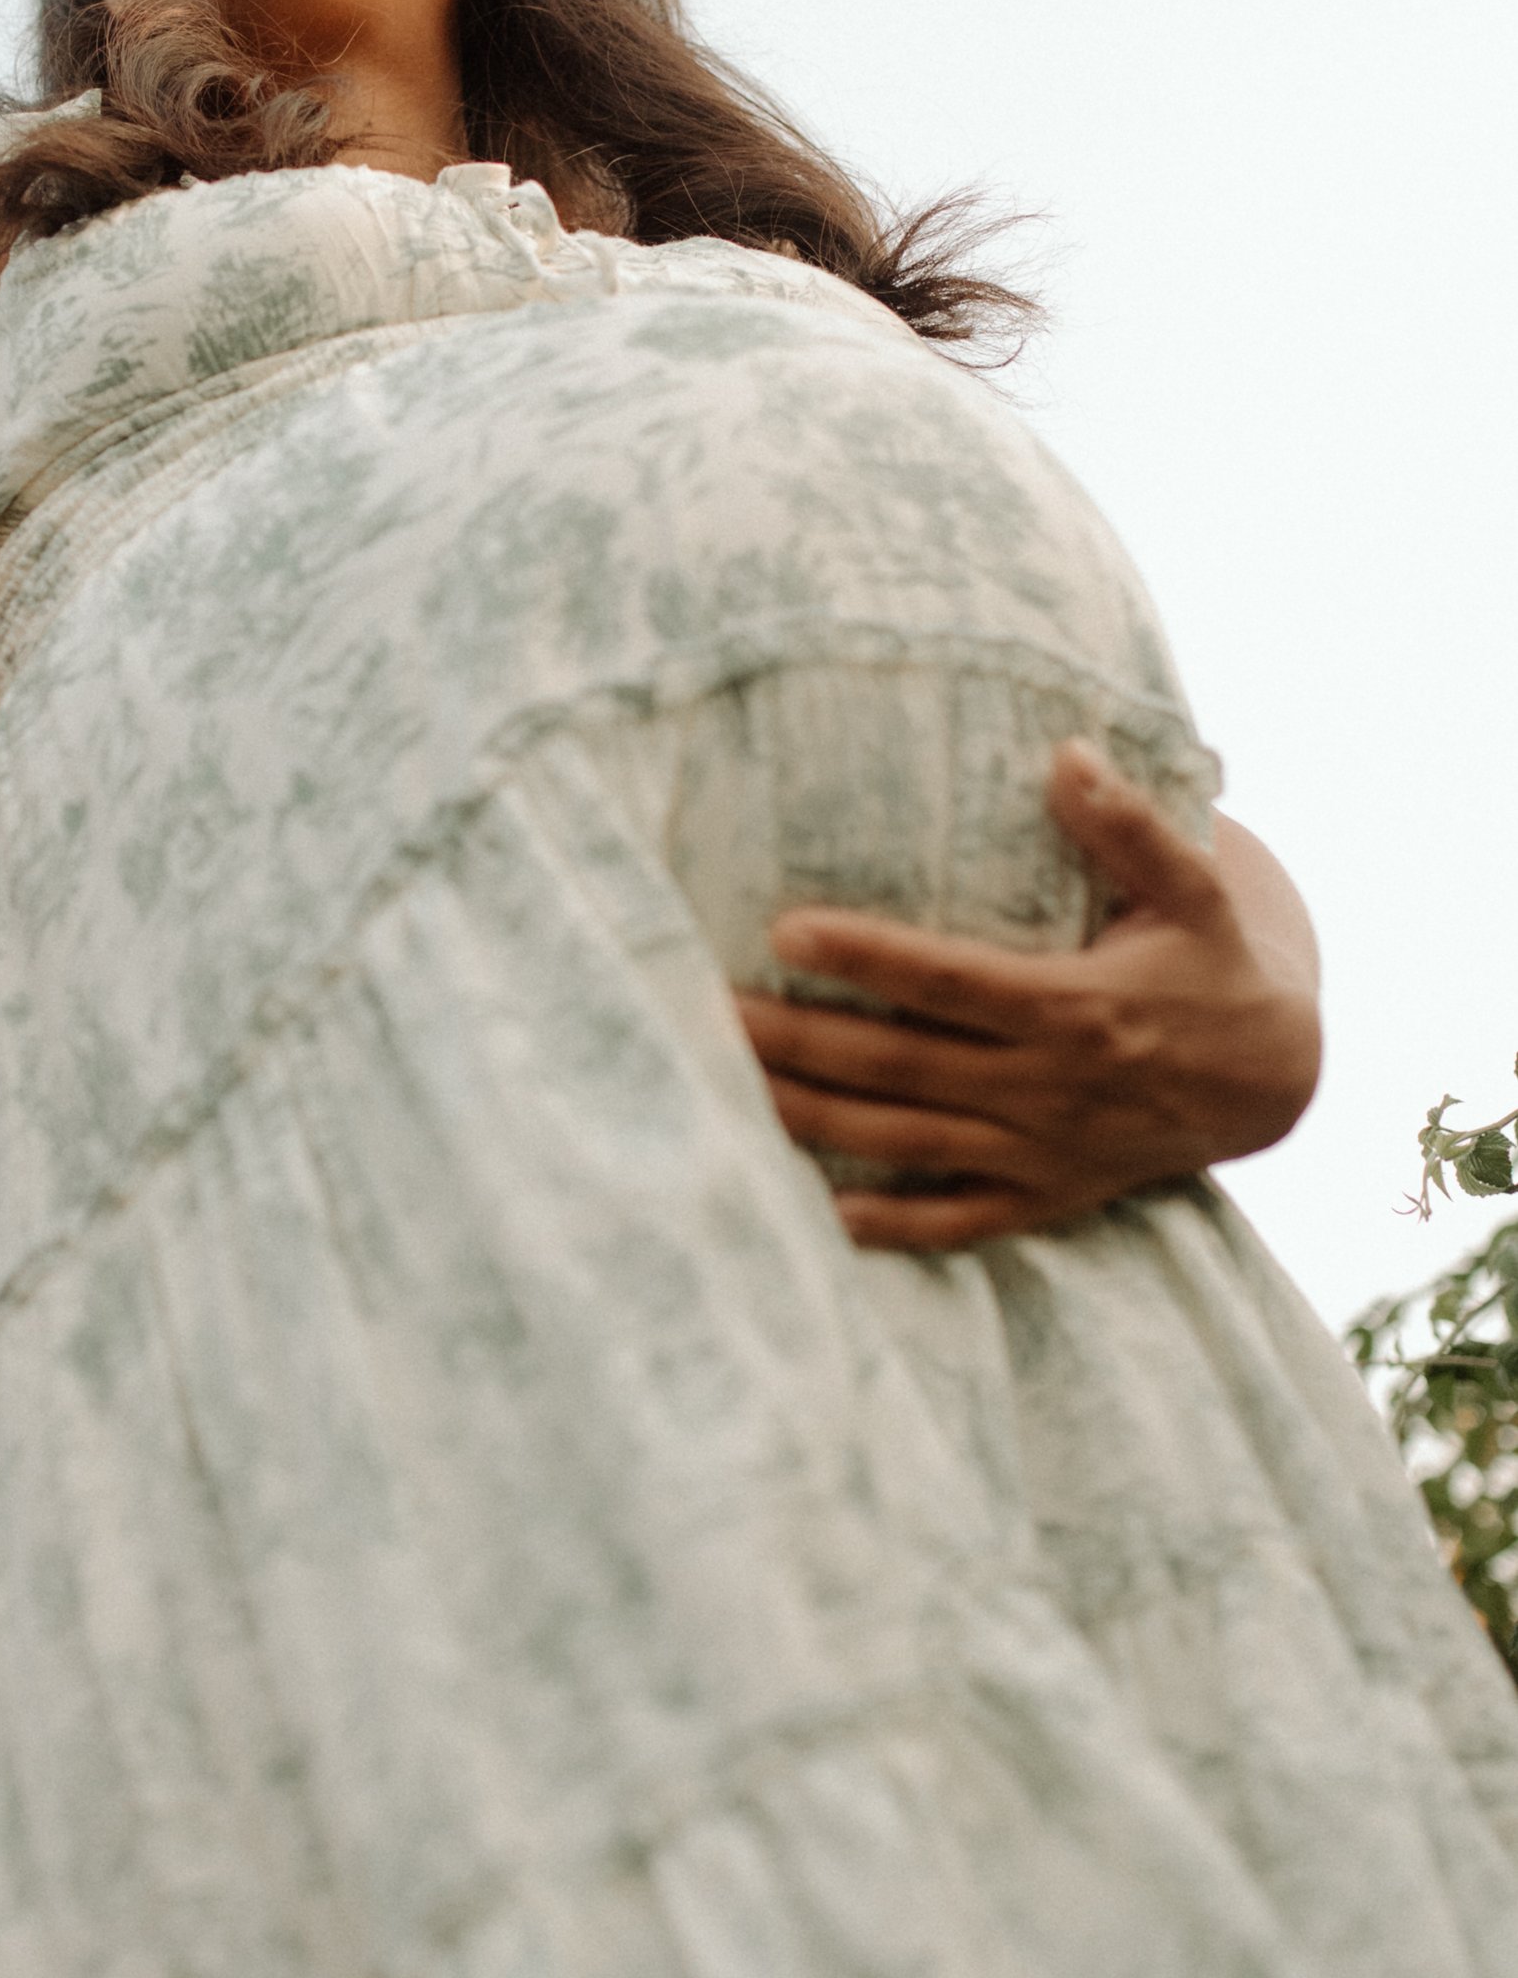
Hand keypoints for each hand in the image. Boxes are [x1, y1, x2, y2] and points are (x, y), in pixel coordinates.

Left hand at [733, 741, 1321, 1252]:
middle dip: (798, 1041)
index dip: (866, 958)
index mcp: (1074, 1006)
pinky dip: (893, 1224)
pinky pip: (957, 1219)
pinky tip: (821, 1212)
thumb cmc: (1213, 967)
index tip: (784, 929)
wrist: (1272, 1083)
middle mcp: (1048, 1085)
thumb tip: (1068, 753)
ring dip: (812, 1122)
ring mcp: (1041, 1150)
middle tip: (705, 1010)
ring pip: (906, 1140)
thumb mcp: (1196, 892)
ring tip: (724, 1091)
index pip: (949, 980)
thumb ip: (1131, 828)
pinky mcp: (1043, 1196)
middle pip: (900, 1065)